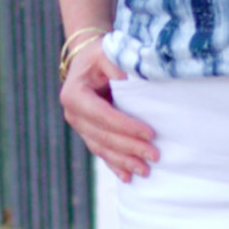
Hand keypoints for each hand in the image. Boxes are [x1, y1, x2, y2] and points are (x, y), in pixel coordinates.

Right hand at [59, 41, 158, 182]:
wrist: (89, 60)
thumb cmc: (101, 54)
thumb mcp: (106, 51)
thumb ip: (116, 63)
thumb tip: (128, 78)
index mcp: (74, 94)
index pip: (102, 115)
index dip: (126, 126)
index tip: (150, 133)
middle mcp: (73, 114)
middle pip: (104, 136)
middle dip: (130, 148)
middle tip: (155, 155)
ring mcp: (80, 127)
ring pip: (103, 149)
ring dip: (124, 161)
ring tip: (146, 170)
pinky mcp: (88, 134)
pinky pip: (102, 152)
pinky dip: (115, 165)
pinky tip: (129, 177)